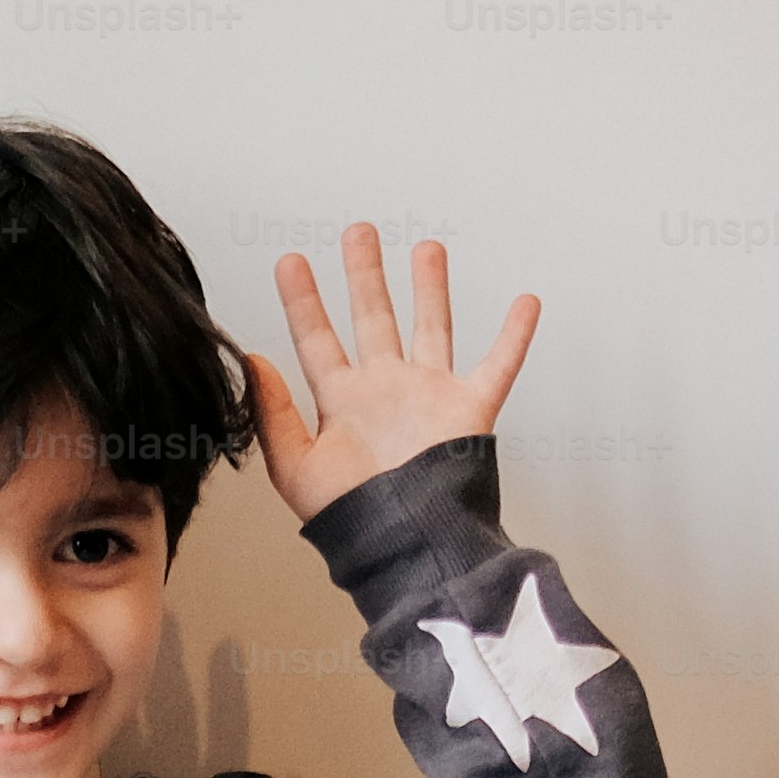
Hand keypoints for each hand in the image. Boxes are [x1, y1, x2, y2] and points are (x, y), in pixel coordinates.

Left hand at [257, 223, 538, 521]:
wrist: (408, 544)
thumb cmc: (353, 519)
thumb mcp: (296, 467)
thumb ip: (273, 413)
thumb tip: (253, 360)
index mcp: (342, 403)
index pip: (317, 339)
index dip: (302, 300)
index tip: (290, 262)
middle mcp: (385, 391)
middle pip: (374, 318)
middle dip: (365, 275)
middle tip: (358, 233)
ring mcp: (429, 397)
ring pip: (432, 327)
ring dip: (430, 288)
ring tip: (426, 249)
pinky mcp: (469, 410)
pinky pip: (498, 364)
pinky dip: (515, 335)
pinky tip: (525, 303)